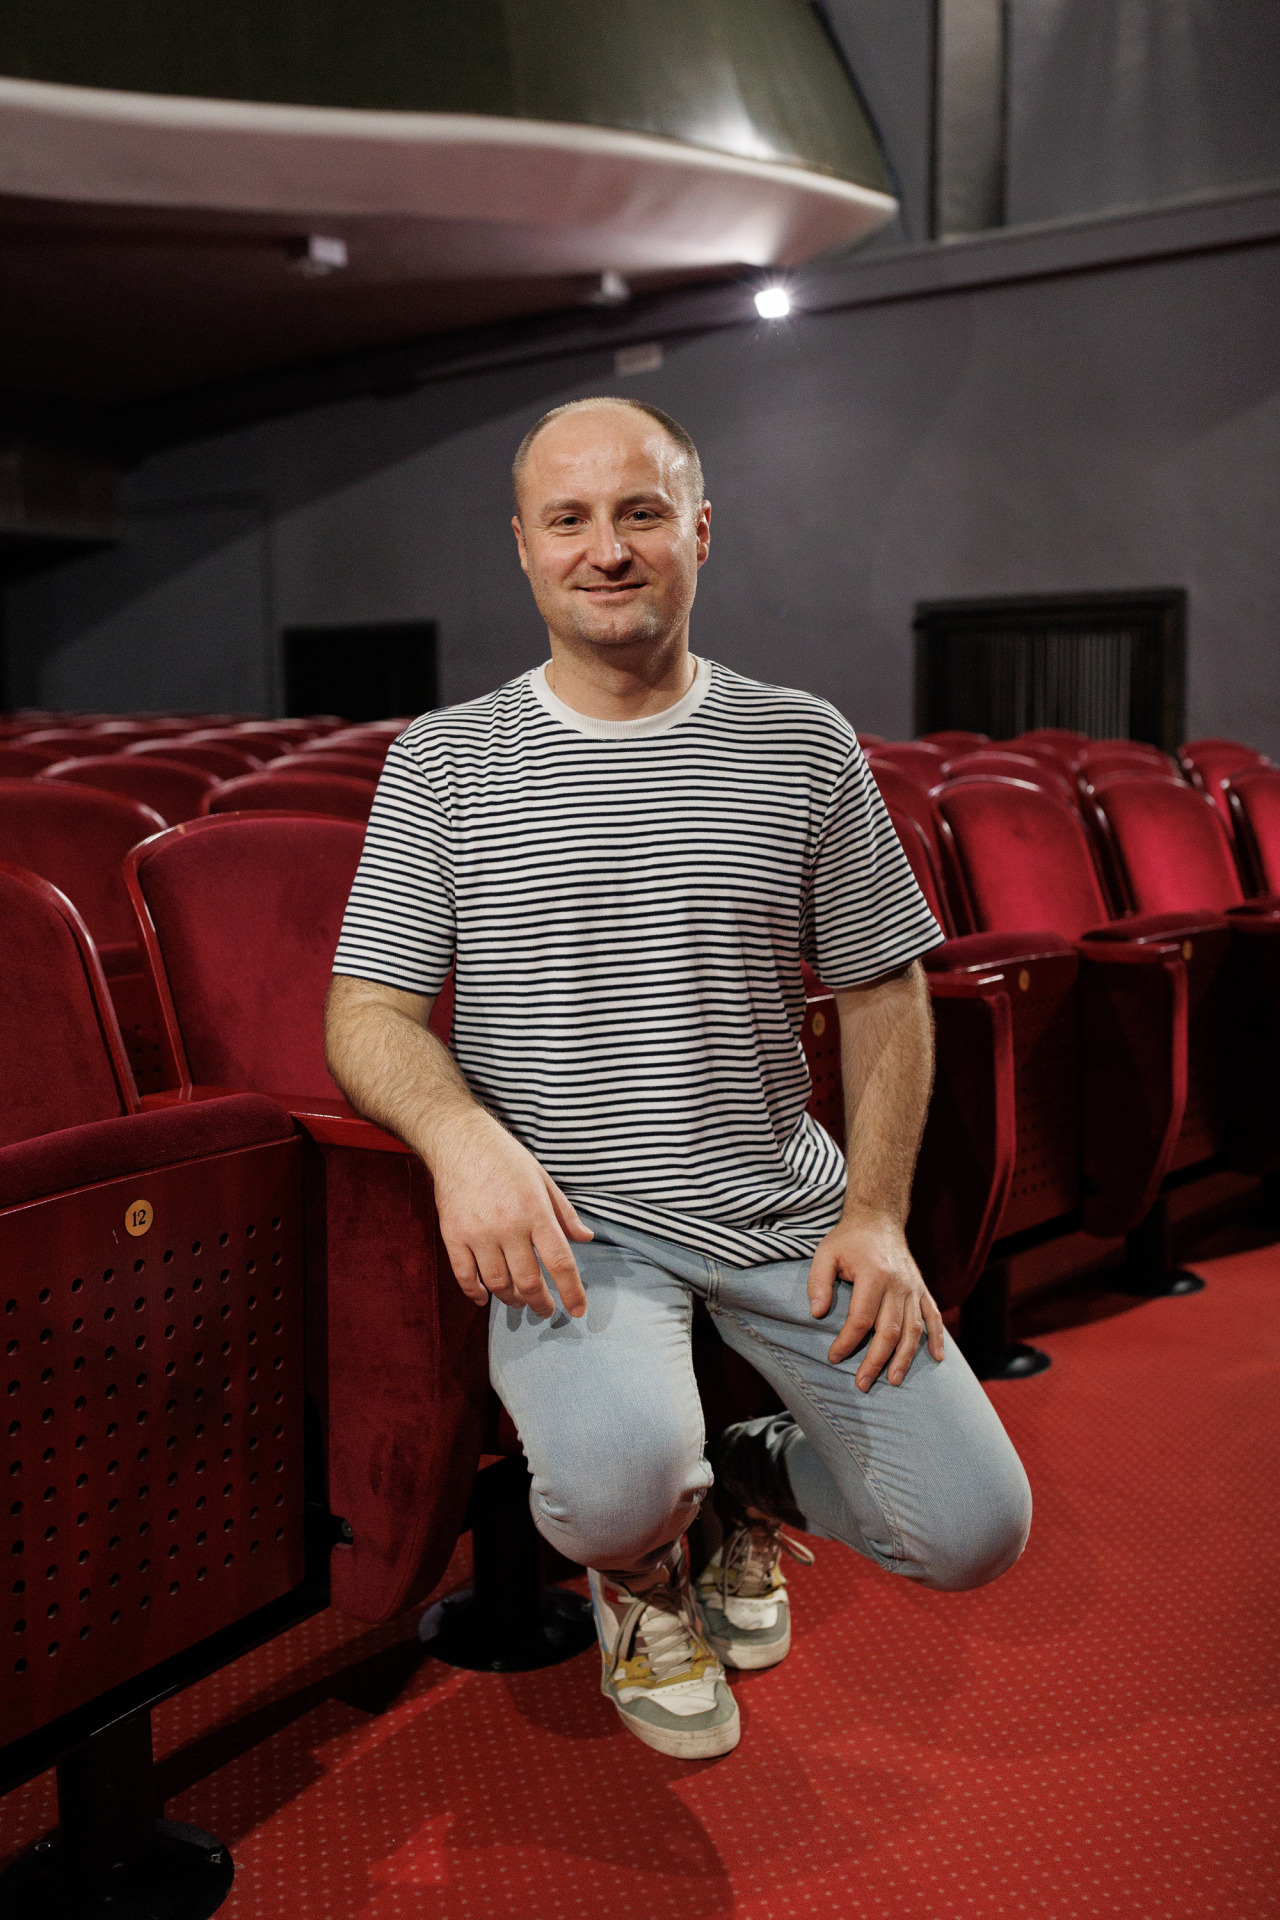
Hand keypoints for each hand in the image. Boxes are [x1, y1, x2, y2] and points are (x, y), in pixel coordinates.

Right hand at [430, 1109, 592, 1318]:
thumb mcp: (543, 1179)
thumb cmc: (506, 1158)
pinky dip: (476, 1293)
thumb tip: (585, 1239)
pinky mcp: (454, 1236)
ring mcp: (478, 1234)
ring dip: (512, 1300)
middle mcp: (509, 1227)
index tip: (577, 1311)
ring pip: (498, 1284)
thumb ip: (565, 1213)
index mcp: (536, 1212)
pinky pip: (465, 1277)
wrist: (460, 1140)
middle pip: (529, 1282)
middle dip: (541, 1304)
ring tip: (519, 1301)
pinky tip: (484, 1297)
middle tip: (547, 1311)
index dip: (571, 1292)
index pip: (560, 1262)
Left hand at [808, 1208, 943, 1388]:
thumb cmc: (849, 1240)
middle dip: (876, 1360)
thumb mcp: (825, 1253)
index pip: (861, 1318)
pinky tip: (938, 1358)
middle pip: (889, 1330)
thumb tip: (817, 1313)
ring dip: (904, 1358)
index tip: (833, 1357)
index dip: (847, 1341)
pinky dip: (938, 1338)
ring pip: (913, 1329)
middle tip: (862, 1383)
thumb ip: (818, 1282)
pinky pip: (933, 1317)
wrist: (879, 1219)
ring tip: (894, 1381)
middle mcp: (898, 1284)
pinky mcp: (922, 1289)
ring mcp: (913, 1288)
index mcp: (874, 1274)